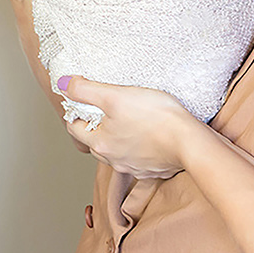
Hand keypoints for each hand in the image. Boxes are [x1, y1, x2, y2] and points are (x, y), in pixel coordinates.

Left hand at [60, 76, 196, 179]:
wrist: (190, 141)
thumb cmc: (155, 117)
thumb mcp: (115, 96)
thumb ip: (85, 90)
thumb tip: (63, 83)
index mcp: (100, 144)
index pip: (75, 128)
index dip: (78, 111)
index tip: (88, 99)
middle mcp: (114, 160)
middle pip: (95, 140)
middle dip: (98, 124)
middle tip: (110, 106)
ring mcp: (134, 167)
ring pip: (117, 149)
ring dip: (119, 136)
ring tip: (131, 118)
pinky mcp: (153, 169)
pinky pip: (139, 156)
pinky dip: (139, 145)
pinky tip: (149, 132)